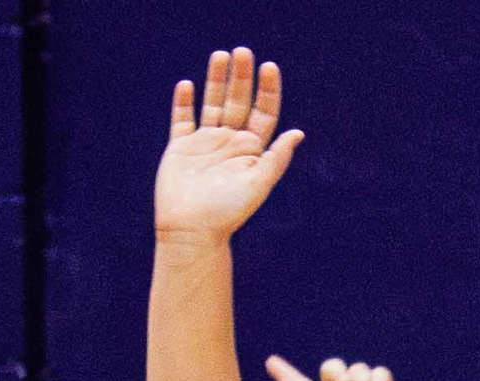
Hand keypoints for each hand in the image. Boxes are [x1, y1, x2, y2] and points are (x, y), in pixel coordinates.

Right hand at [154, 47, 302, 243]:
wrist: (192, 229)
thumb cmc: (229, 211)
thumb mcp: (259, 183)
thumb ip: (276, 157)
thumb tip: (298, 133)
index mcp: (252, 150)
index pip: (263, 113)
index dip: (268, 90)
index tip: (269, 67)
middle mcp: (230, 143)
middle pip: (237, 101)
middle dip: (241, 77)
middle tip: (243, 51)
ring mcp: (205, 143)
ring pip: (212, 103)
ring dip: (216, 79)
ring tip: (220, 55)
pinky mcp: (181, 147)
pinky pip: (182, 119)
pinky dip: (184, 102)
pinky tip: (188, 85)